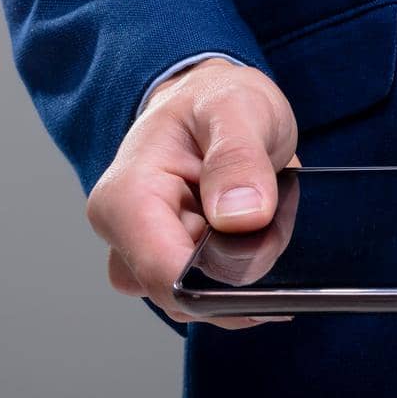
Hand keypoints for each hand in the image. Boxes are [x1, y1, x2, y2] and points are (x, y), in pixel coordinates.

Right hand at [86, 57, 298, 328]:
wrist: (211, 102)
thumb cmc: (213, 100)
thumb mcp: (236, 108)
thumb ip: (238, 158)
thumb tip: (241, 216)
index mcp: (126, 199)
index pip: (163, 273)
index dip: (219, 281)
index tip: (265, 253)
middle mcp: (127, 238)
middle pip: (188, 294)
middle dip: (242, 266)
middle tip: (269, 212)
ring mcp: (151, 256)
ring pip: (209, 297)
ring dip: (251, 264)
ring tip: (265, 210)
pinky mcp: (178, 265)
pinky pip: (220, 288)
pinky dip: (252, 264)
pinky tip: (263, 228)